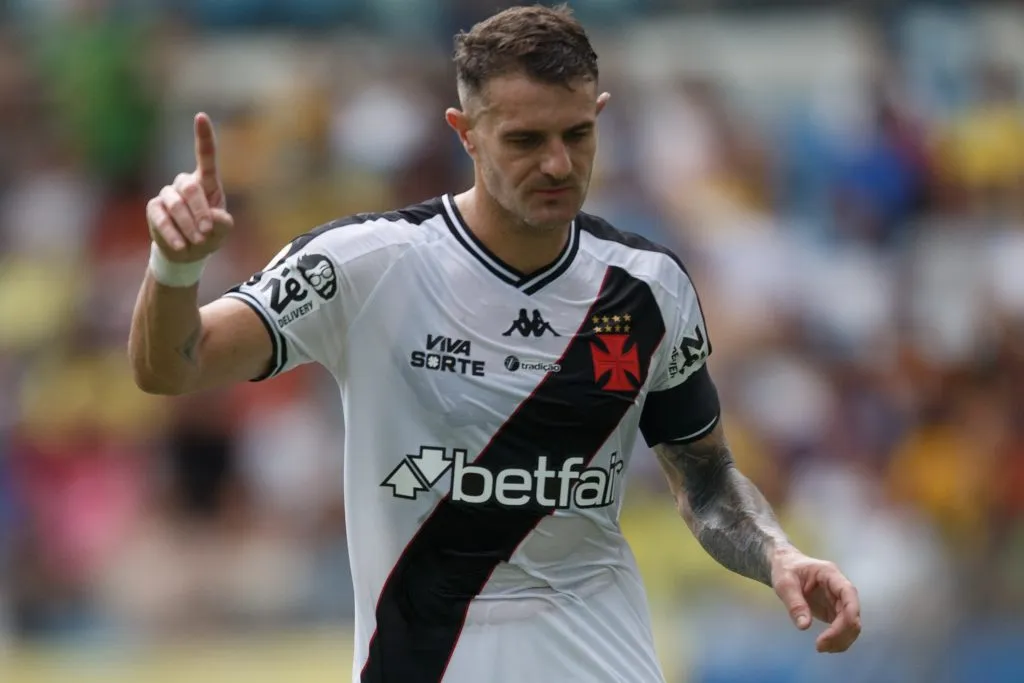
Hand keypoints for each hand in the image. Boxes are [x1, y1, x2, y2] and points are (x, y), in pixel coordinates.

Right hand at [146, 113, 234, 262]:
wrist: (188, 252)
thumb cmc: (209, 235)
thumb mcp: (222, 230)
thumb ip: (223, 223)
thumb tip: (214, 218)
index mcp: (207, 182)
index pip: (206, 156)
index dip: (203, 137)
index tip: (201, 116)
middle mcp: (185, 184)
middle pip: (191, 188)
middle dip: (200, 212)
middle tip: (207, 232)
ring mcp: (168, 195)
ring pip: (175, 204)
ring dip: (188, 225)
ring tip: (197, 241)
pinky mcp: (154, 209)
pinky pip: (160, 218)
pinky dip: (172, 233)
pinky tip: (181, 246)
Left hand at [771, 549, 861, 652]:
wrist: (784, 565)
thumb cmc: (784, 569)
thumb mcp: (784, 583)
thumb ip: (794, 603)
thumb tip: (804, 626)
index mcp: (831, 574)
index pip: (849, 593)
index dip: (850, 614)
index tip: (836, 632)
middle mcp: (839, 588)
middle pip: (852, 613)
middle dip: (841, 632)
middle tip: (820, 646)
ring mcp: (838, 600)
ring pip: (850, 623)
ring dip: (841, 639)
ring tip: (820, 648)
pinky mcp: (834, 610)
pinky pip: (842, 627)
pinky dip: (837, 639)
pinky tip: (824, 645)